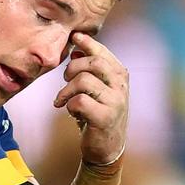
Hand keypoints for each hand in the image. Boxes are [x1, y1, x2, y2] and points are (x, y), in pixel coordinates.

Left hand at [53, 33, 127, 163]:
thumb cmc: (98, 114)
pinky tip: (72, 112)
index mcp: (119, 75)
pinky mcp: (105, 117)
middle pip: (93, 63)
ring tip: (63, 100)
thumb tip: (76, 49)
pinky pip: (79, 101)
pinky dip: (69, 105)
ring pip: (83, 81)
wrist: (106, 148)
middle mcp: (121, 86)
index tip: (75, 37)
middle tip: (64, 80)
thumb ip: (89, 70)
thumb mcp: (96, 89)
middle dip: (72, 68)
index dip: (87, 43)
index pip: (102, 52)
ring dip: (66, 90)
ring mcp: (115, 102)